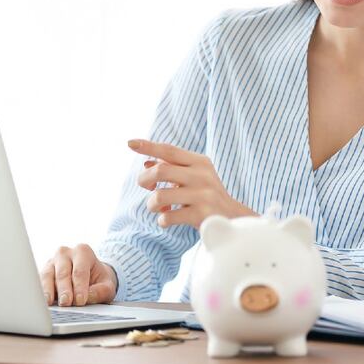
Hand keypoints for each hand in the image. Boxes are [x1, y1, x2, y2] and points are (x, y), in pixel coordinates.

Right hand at [40, 244, 117, 306]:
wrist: (90, 277)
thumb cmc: (98, 280)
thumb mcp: (107, 285)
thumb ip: (101, 291)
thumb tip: (88, 297)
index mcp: (83, 251)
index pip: (80, 270)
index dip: (80, 286)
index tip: (80, 300)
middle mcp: (65, 253)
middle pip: (63, 272)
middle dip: (64, 289)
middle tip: (66, 303)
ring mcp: (52, 262)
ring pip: (48, 276)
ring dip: (49, 290)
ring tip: (50, 303)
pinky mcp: (43, 273)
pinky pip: (40, 282)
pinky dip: (41, 292)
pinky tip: (43, 302)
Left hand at [130, 139, 256, 228]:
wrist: (232, 218)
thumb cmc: (206, 195)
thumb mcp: (194, 176)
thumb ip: (173, 167)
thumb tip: (146, 163)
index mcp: (200, 162)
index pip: (169, 150)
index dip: (149, 146)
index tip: (130, 143)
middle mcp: (202, 175)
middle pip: (160, 171)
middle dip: (144, 179)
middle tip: (146, 187)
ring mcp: (203, 195)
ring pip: (159, 196)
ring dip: (152, 204)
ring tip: (158, 207)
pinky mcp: (201, 214)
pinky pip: (167, 217)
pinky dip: (162, 220)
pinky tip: (168, 219)